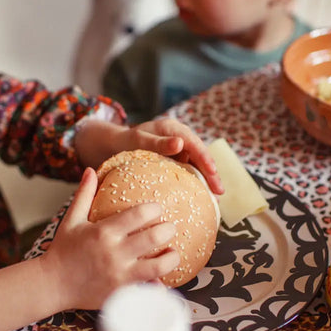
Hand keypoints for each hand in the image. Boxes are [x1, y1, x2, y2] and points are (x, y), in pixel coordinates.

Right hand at [46, 167, 179, 309]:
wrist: (52, 285)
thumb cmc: (63, 251)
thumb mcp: (71, 220)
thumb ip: (84, 195)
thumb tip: (90, 170)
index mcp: (104, 231)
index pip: (140, 214)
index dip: (154, 209)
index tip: (157, 210)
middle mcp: (114, 252)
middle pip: (155, 237)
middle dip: (168, 229)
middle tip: (170, 228)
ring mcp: (120, 275)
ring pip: (159, 266)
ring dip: (171, 257)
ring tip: (172, 252)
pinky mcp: (121, 293)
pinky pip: (149, 289)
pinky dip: (159, 285)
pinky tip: (161, 278)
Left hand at [75, 118, 223, 193]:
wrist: (111, 147)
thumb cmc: (123, 142)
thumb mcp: (137, 140)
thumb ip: (158, 143)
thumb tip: (180, 143)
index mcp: (173, 129)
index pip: (195, 144)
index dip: (205, 159)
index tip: (212, 172)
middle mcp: (179, 139)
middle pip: (200, 157)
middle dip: (211, 175)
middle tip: (219, 193)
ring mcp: (179, 153)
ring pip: (197, 167)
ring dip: (205, 183)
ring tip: (214, 201)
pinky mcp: (175, 164)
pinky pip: (188, 174)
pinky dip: (194, 186)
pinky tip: (199, 201)